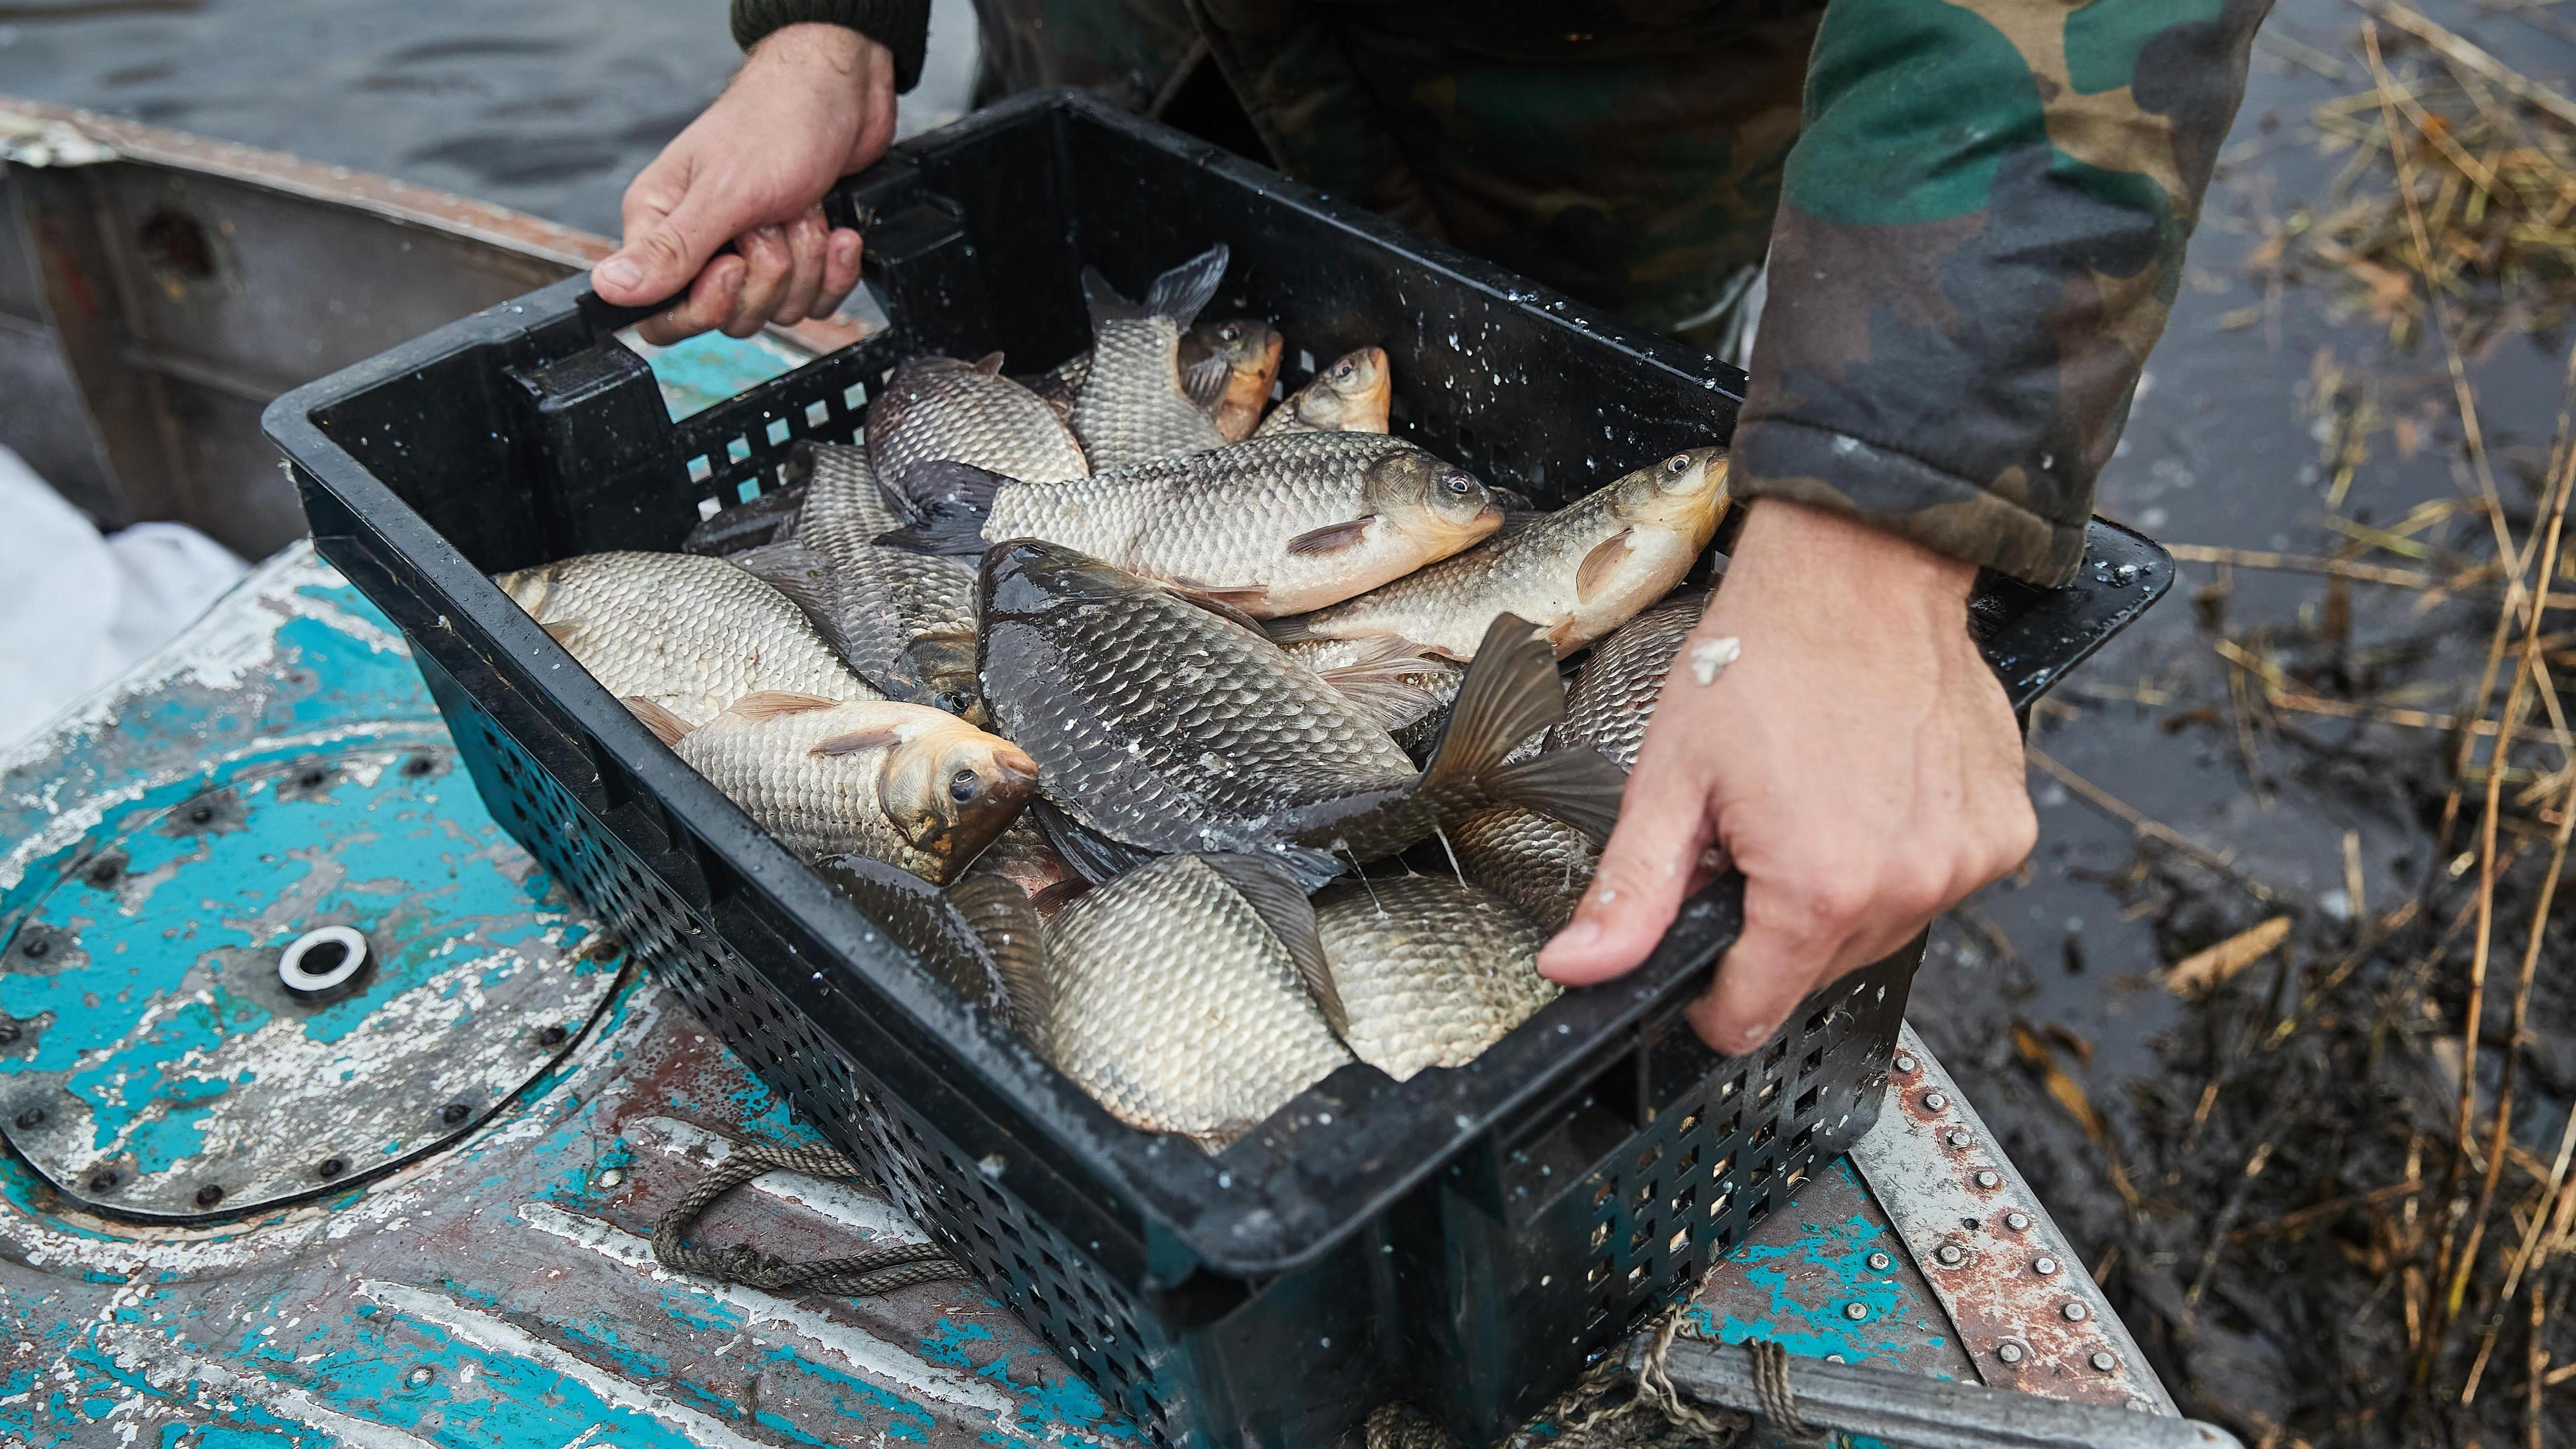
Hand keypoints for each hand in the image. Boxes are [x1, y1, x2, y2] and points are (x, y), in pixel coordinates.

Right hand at [592, 23, 897, 342]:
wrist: (839, 92)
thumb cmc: (776, 123)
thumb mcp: (722, 190)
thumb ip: (670, 249)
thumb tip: (608, 288)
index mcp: (662, 225)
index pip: (664, 314)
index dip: (704, 307)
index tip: (733, 266)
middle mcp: (703, 244)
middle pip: (729, 317)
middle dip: (767, 276)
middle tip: (772, 222)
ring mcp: (753, 252)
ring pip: (778, 309)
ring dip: (805, 262)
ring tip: (803, 208)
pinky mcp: (798, 256)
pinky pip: (816, 301)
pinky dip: (834, 268)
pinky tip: (839, 232)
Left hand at [1536, 499, 2036, 1052]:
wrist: (1858, 572)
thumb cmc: (1764, 660)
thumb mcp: (1670, 780)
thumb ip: (1630, 892)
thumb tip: (1576, 968)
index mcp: (1819, 888)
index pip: (1753, 1013)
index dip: (1710, 995)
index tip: (1699, 957)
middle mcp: (1907, 886)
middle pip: (1815, 971)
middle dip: (1771, 925)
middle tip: (1753, 837)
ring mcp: (1964, 861)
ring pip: (1876, 931)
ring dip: (1837, 893)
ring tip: (1812, 806)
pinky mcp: (2002, 831)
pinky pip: (1937, 882)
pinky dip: (1899, 856)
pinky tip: (1872, 793)